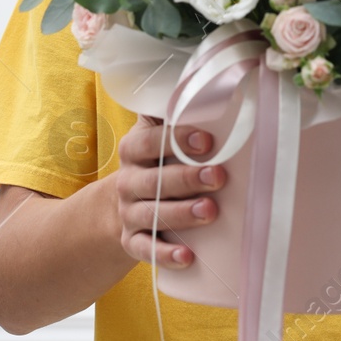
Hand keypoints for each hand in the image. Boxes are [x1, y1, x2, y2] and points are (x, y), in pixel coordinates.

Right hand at [115, 113, 225, 268]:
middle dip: (187, 178)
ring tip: (211, 211)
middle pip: (153, 181)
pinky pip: (145, 250)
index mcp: (133, 150)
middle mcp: (128, 182)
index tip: (207, 141)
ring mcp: (128, 213)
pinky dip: (165, 255)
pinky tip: (187, 256)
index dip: (176, 141)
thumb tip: (205, 84)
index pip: (149, 143)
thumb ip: (171, 116)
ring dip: (182, 214)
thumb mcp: (155, 137)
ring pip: (152, 215)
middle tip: (219, 176)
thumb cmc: (155, 163)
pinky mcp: (131, 241)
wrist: (121, 205)